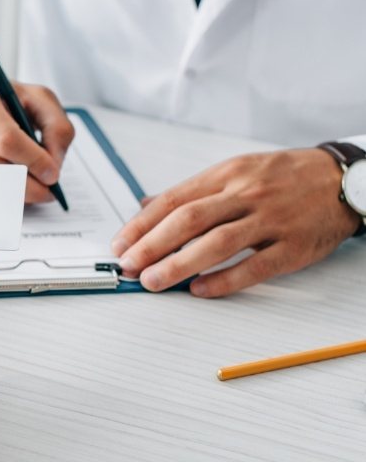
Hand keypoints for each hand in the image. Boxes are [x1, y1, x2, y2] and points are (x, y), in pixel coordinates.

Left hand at [111, 149, 359, 297]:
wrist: (341, 179)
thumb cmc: (283, 177)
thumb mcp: (235, 170)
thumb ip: (192, 191)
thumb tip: (146, 205)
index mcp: (226, 175)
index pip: (173, 200)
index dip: (141, 224)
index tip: (121, 244)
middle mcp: (245, 194)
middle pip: (188, 220)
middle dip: (151, 245)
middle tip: (128, 266)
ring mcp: (270, 220)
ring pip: (218, 243)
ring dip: (179, 264)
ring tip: (154, 281)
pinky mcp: (293, 246)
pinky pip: (255, 266)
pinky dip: (224, 280)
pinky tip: (199, 290)